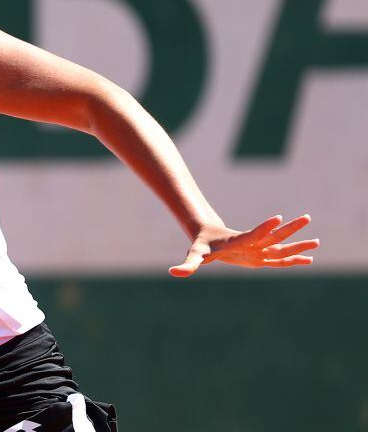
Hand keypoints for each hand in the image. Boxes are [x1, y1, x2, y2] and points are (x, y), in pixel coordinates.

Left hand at [169, 214, 318, 277]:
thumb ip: (187, 265)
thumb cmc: (201, 245)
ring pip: (281, 245)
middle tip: (306, 218)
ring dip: (297, 243)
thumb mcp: (195, 255)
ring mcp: (258, 248)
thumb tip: (173, 273)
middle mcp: (252, 243)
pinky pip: (279, 258)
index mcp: (238, 241)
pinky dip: (293, 259)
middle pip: (274, 236)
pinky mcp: (260, 254)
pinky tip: (309, 259)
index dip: (264, 227)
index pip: (252, 234)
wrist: (208, 234)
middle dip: (290, 229)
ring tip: (317, 241)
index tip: (277, 217)